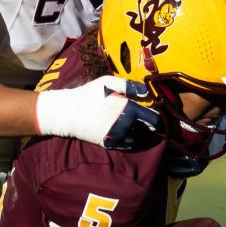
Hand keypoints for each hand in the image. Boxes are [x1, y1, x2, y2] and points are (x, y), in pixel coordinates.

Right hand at [35, 75, 160, 149]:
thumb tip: (146, 92)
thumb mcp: (107, 82)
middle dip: (146, 123)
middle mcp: (127, 126)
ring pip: (136, 136)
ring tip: (126, 122)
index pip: (154, 119)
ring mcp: (118, 137)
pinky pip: (126, 144)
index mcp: (129, 110)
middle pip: (147, 129)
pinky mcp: (110, 144)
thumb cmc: (89, 94)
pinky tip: (120, 130)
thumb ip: (129, 85)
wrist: (69, 113)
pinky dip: (126, 138)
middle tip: (139, 116)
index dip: (156, 116)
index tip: (152, 112)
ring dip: (135, 130)